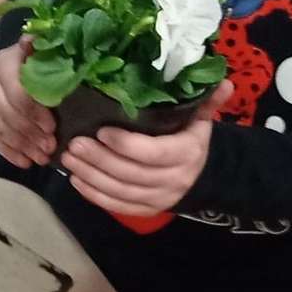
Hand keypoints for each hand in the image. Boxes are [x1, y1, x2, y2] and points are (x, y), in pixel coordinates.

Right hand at [0, 42, 55, 168]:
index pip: (16, 92)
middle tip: (50, 147)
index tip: (52, 126)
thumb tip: (34, 41)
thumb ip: (45, 49)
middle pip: (6, 113)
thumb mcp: (47, 51)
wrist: (24, 60)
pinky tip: (25, 162)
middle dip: (29, 133)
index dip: (33, 111)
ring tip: (42, 158)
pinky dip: (9, 152)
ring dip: (22, 146)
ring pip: (0, 127)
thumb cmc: (43, 57)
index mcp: (6, 62)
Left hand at [62, 80, 230, 217]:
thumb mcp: (202, 120)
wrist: (204, 176)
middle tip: (74, 143)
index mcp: (186, 154)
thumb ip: (207, 102)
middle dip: (98, 159)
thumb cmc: (193, 140)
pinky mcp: (146, 210)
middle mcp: (173, 180)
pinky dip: (94, 195)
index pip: (153, 153)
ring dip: (91, 176)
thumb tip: (223, 81)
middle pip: (130, 174)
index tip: (100, 131)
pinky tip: (76, 180)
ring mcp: (158, 199)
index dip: (125, 145)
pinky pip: (117, 206)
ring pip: (120, 191)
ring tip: (67, 158)